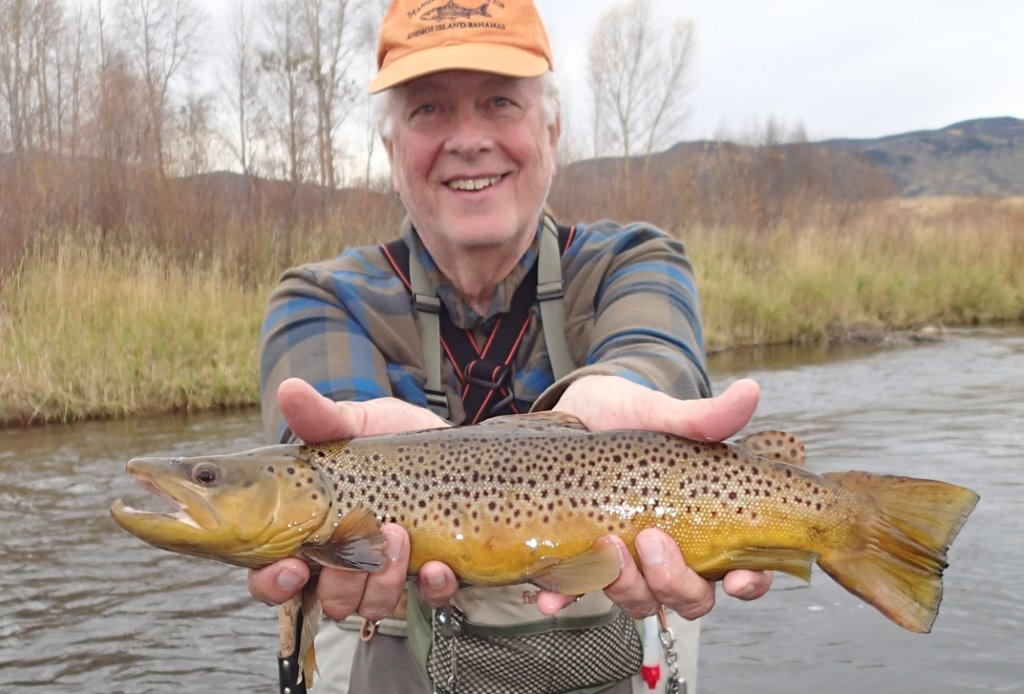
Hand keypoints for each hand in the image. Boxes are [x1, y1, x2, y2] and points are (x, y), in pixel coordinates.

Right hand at [247, 378, 458, 619]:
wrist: (452, 447)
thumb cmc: (391, 443)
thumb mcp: (358, 425)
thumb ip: (323, 417)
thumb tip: (289, 389)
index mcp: (310, 534)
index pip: (274, 576)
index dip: (274, 583)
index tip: (291, 568)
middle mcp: (344, 564)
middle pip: (325, 598)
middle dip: (341, 578)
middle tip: (362, 533)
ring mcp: (388, 574)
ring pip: (371, 604)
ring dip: (383, 577)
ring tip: (400, 532)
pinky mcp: (431, 576)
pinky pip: (428, 600)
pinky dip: (432, 587)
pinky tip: (438, 567)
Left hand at [536, 376, 771, 617]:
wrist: (576, 408)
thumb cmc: (630, 413)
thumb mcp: (662, 413)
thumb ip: (703, 417)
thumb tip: (750, 391)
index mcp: (706, 522)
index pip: (744, 569)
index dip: (749, 583)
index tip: (736, 578)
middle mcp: (673, 550)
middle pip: (691, 596)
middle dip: (675, 582)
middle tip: (651, 539)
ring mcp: (629, 560)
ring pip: (641, 600)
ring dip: (627, 588)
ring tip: (606, 548)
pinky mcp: (586, 557)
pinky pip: (578, 592)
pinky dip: (566, 599)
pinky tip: (550, 597)